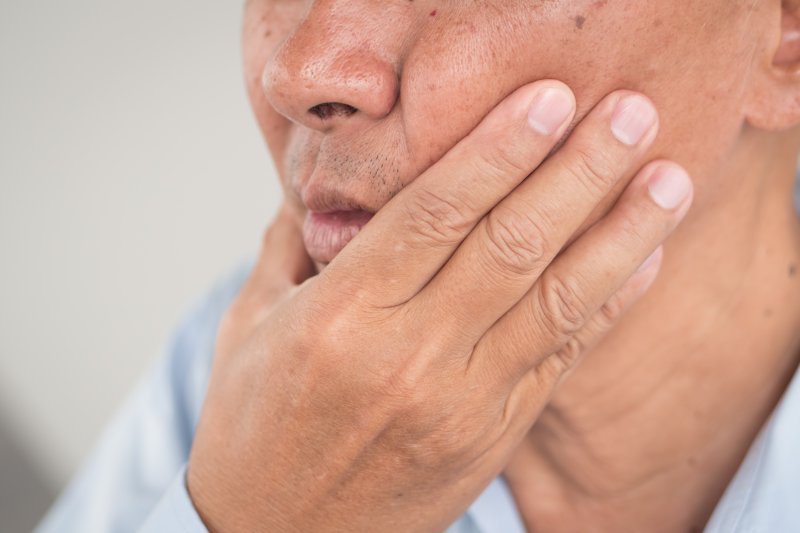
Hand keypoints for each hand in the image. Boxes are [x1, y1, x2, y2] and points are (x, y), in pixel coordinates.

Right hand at [187, 80, 692, 531]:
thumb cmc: (255, 428)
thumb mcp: (251, 326)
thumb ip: (291, 247)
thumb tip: (321, 192)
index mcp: (341, 317)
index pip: (433, 214)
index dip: (497, 151)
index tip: (549, 102)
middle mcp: (407, 356)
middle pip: (510, 245)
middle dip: (578, 173)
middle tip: (629, 115)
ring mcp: (459, 402)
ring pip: (555, 301)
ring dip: (620, 234)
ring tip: (669, 181)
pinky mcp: (490, 435)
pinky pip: (562, 358)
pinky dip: (609, 305)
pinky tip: (645, 259)